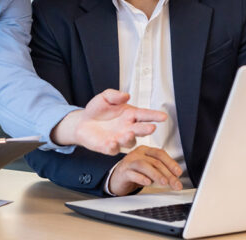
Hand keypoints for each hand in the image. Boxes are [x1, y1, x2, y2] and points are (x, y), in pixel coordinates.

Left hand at [51, 89, 167, 154]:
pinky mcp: (108, 147)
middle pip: (140, 129)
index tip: (163, 116)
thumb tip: (126, 95)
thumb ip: (115, 95)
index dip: (154, 116)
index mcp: (130, 115)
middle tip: (151, 127)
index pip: (145, 115)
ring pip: (129, 141)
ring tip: (129, 133)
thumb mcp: (105, 97)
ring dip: (130, 138)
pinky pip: (113, 149)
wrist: (82, 122)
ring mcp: (119, 138)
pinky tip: (112, 143)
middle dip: (146, 129)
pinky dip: (113, 147)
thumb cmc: (97, 110)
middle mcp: (128, 128)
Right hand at [108, 146, 182, 195]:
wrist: (117, 179)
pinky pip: (132, 173)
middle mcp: (137, 154)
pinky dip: (141, 178)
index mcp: (145, 151)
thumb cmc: (135, 173)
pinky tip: (148, 183)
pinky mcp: (123, 172)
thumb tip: (175, 179)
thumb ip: (161, 172)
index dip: (171, 163)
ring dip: (156, 174)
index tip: (178, 172)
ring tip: (164, 182)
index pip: (160, 153)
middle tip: (175, 183)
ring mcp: (129, 162)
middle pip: (155, 161)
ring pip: (144, 165)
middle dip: (168, 173)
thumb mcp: (149, 171)